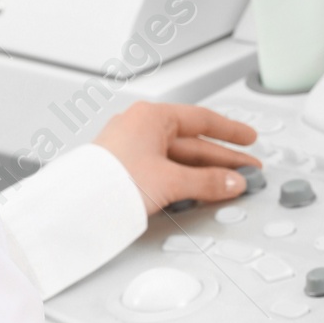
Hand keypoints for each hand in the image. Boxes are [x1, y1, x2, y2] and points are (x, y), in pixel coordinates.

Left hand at [94, 101, 260, 214]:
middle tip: (247, 169)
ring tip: (227, 183)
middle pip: (192, 141)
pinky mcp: (124, 168)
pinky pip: (163, 169)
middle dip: (222, 158)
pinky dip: (184, 178)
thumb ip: (207, 182)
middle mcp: (139, 127)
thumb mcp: (170, 181)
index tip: (248, 138)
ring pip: (178, 157)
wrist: (75, 205)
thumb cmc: (111, 181)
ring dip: (204, 172)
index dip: (229, 130)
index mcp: (150, 117)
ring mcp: (130, 148)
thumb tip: (231, 182)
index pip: (201, 118)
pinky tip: (196, 190)